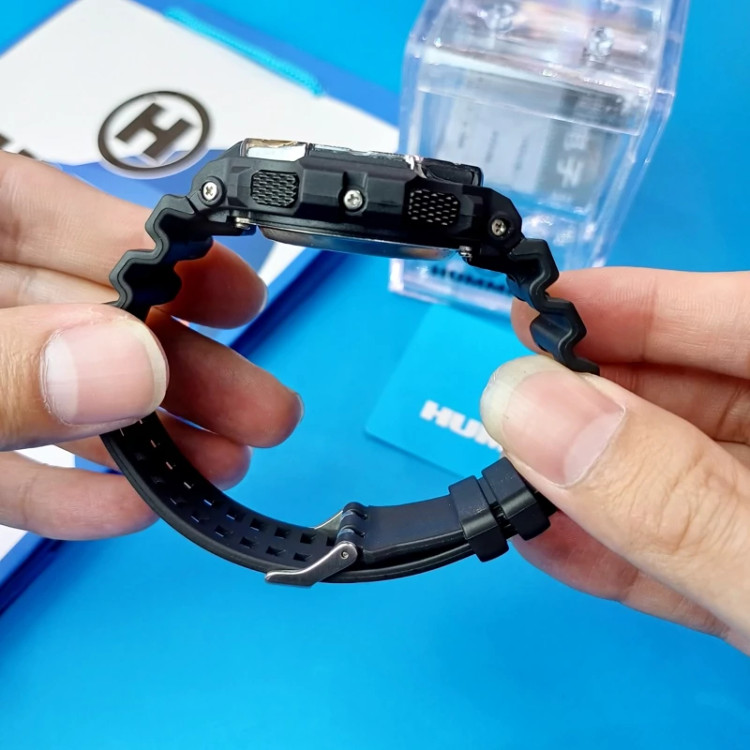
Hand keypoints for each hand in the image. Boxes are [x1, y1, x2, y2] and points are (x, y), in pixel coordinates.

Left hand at [0, 153, 301, 538]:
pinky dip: (70, 490)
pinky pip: (12, 465)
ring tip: (221, 465)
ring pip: (60, 396)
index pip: (57, 215)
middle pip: (83, 319)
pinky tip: (130, 507)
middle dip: (182, 369)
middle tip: (261, 405)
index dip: (159, 250)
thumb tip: (133, 366)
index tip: (236, 292)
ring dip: (146, 438)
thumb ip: (6, 367)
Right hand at [480, 268, 749, 654]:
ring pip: (680, 479)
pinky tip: (548, 540)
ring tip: (512, 472)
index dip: (643, 302)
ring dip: (588, 482)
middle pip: (701, 394)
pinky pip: (685, 556)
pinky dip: (616, 554)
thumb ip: (667, 494)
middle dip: (598, 396)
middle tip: (513, 399)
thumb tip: (526, 404)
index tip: (545, 305)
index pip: (744, 316)